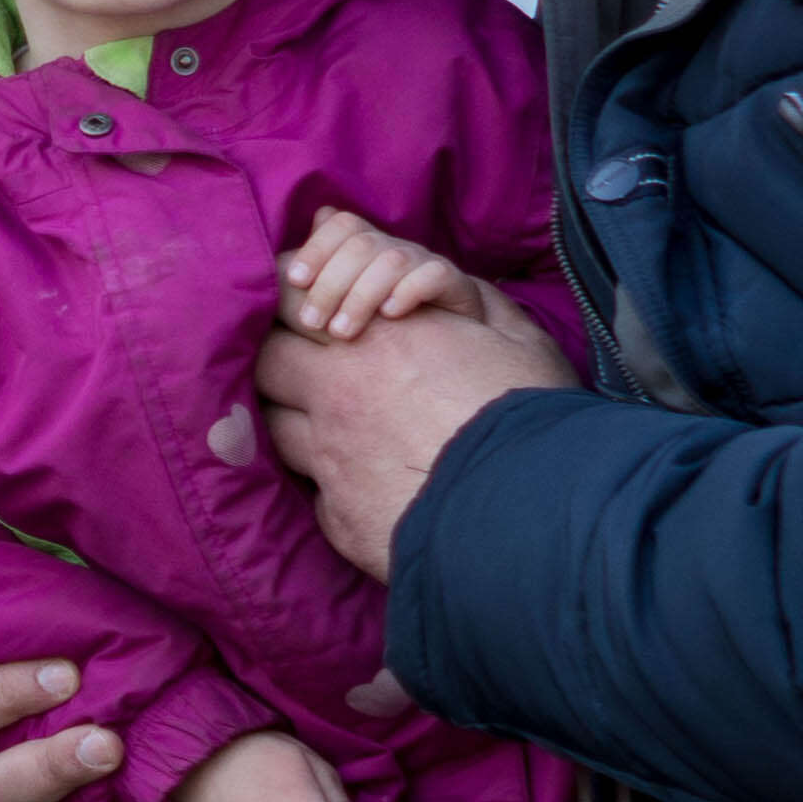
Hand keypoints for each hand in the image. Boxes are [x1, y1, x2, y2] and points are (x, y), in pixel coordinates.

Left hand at [254, 290, 570, 576]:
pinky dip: (325, 483)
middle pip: (269, 364)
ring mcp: (331, 458)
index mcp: (383, 341)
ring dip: (292, 422)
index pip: (299, 303)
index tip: (310, 314)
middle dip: (281, 363)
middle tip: (306, 369)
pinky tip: (354, 484)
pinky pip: (310, 490)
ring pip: (275, 428)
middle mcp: (341, 393)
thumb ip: (475, 306)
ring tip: (326, 426)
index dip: (297, 304)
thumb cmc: (533, 421)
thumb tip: (442, 284)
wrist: (527, 517)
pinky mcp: (338, 517)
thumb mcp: (520, 343)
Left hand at [271, 211, 485, 346]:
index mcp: (370, 247)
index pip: (342, 225)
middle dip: (330, 283)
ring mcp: (426, 265)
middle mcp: (396, 249)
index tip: (295, 280)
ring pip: (391, 260)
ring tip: (341, 332)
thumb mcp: (346, 307)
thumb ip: (317, 286)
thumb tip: (279, 273)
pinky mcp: (455, 285)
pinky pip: (434, 274)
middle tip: (311, 323)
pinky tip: (390, 316)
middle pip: (360, 245)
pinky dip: (408, 291)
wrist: (453, 343)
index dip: (317, 247)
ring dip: (361, 295)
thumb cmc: (386, 326)